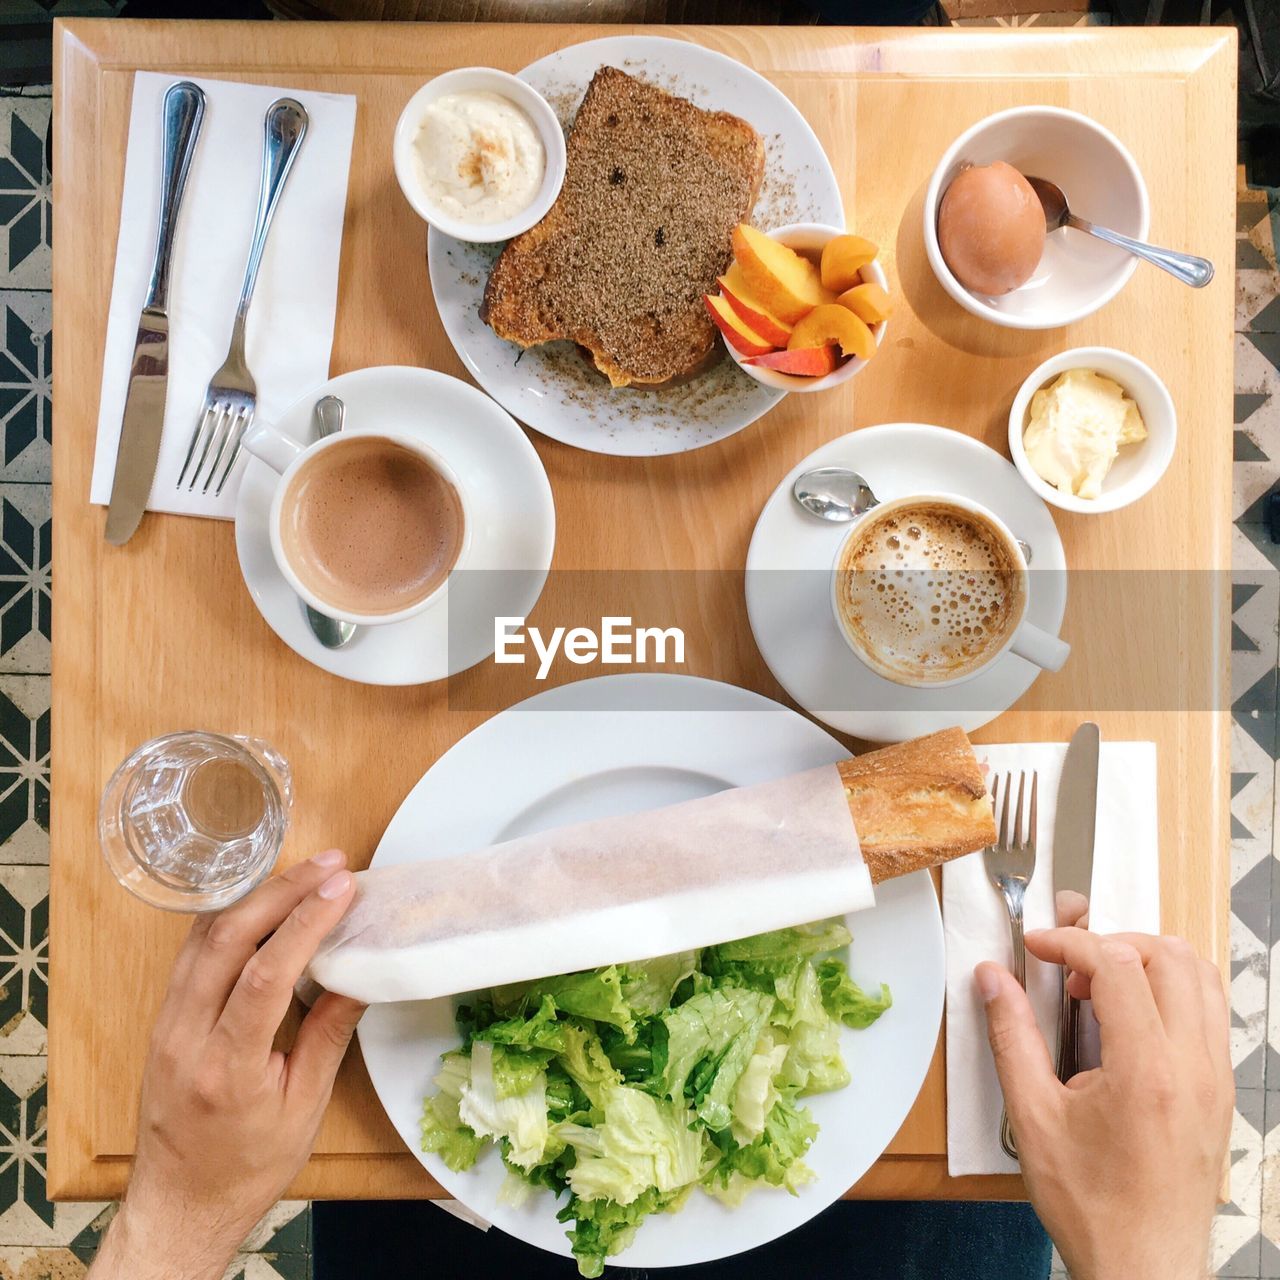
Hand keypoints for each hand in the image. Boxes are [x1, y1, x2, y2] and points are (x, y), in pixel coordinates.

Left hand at [89, 851, 364, 1279]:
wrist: (180, 1206)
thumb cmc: (248, 1168)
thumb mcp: (303, 1109)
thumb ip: (329, 1036)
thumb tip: (361, 974)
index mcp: (227, 1068)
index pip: (264, 976)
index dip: (305, 924)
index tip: (342, 888)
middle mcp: (185, 1038)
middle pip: (226, 940)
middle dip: (282, 892)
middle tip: (330, 864)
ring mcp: (166, 1025)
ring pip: (203, 938)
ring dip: (255, 897)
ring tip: (304, 871)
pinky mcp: (162, 1020)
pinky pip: (192, 953)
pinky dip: (229, 918)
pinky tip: (260, 900)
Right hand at [976, 912, 1231, 1279]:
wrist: (1144, 1266)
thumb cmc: (1092, 1204)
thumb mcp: (1033, 1116)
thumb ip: (1011, 1035)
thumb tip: (993, 979)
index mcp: (1146, 1071)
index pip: (1117, 965)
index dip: (1069, 943)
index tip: (1037, 948)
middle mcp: (1193, 1067)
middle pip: (1168, 956)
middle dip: (1111, 943)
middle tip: (1070, 968)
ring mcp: (1215, 1078)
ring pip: (1201, 976)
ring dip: (1147, 962)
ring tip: (1103, 988)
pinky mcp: (1221, 1091)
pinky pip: (1211, 1012)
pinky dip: (1173, 991)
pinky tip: (1132, 1019)